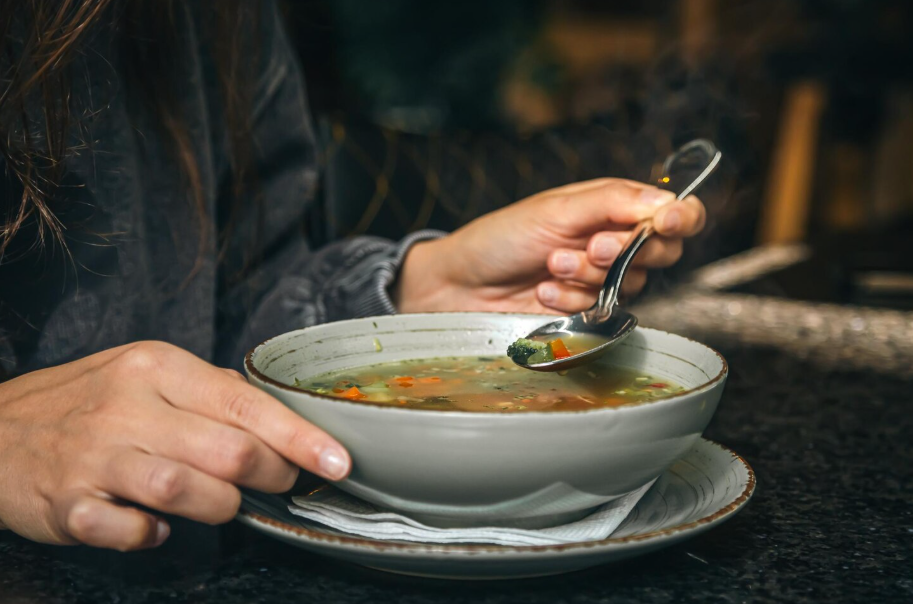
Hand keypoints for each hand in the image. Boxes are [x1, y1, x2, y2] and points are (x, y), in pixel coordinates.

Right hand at [0, 341, 349, 550]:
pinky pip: (129, 531)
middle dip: (270, 475)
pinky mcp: (67, 504)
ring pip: (186, 490)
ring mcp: (95, 456)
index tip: (337, 461)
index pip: (245, 403)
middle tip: (279, 481)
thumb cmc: (88, 401)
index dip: (299, 438)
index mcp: (157, 367)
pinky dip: (153, 535)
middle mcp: (128, 406)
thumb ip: (212, 393)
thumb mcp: (148, 374)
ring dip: (221, 506)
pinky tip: (158, 526)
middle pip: (228, 451)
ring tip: (222, 503)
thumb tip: (279, 420)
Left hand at [396, 178, 705, 312]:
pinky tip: (543, 291)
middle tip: (589, 245)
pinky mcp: (586, 310)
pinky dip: (572, 300)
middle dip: (625, 251)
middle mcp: (613, 240)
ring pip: (632, 283)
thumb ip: (612, 203)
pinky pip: (603, 309)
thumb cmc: (501, 237)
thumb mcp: (555, 210)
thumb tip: (666, 202)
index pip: (672, 211)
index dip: (681, 218)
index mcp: (612, 206)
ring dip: (588, 275)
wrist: (461, 285)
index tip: (667, 224)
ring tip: (550, 265)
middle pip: (662, 251)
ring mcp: (601, 277)